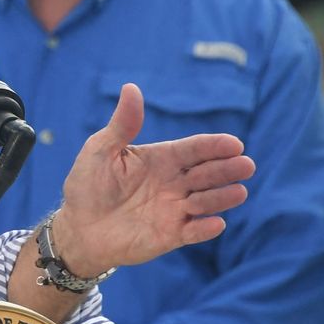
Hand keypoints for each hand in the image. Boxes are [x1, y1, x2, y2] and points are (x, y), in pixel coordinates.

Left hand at [53, 84, 255, 272]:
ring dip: (221, 197)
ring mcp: (175, 209)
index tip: (234, 144)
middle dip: (227, 169)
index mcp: (162, 159)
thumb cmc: (89, 184)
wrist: (78, 227)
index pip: (194, 149)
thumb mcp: (101, 149)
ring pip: (206, 201)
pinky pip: (192, 232)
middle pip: (207, 173)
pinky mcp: (170, 235)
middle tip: (245, 165)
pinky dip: (204, 229)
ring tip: (238, 192)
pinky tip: (216, 223)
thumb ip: (122, 124)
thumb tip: (131, 87)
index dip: (214, 146)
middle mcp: (175, 183)